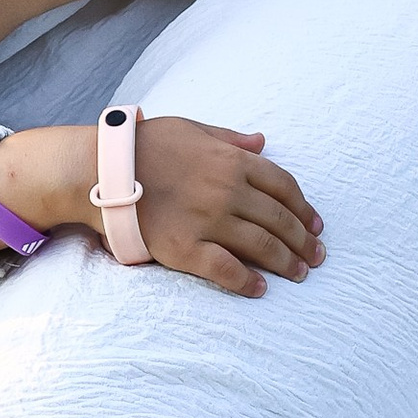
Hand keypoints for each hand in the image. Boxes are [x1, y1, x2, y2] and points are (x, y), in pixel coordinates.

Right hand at [0, 116, 323, 295]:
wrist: (100, 169)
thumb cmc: (144, 145)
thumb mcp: (191, 128)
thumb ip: (229, 137)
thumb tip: (262, 142)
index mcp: (231, 160)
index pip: (284, 186)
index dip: (304, 207)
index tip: (315, 223)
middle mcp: (227, 190)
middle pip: (279, 219)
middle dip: (303, 239)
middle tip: (317, 255)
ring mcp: (208, 221)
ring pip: (262, 246)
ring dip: (287, 262)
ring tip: (300, 274)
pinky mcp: (186, 248)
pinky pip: (226, 270)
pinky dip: (248, 282)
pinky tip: (260, 289)